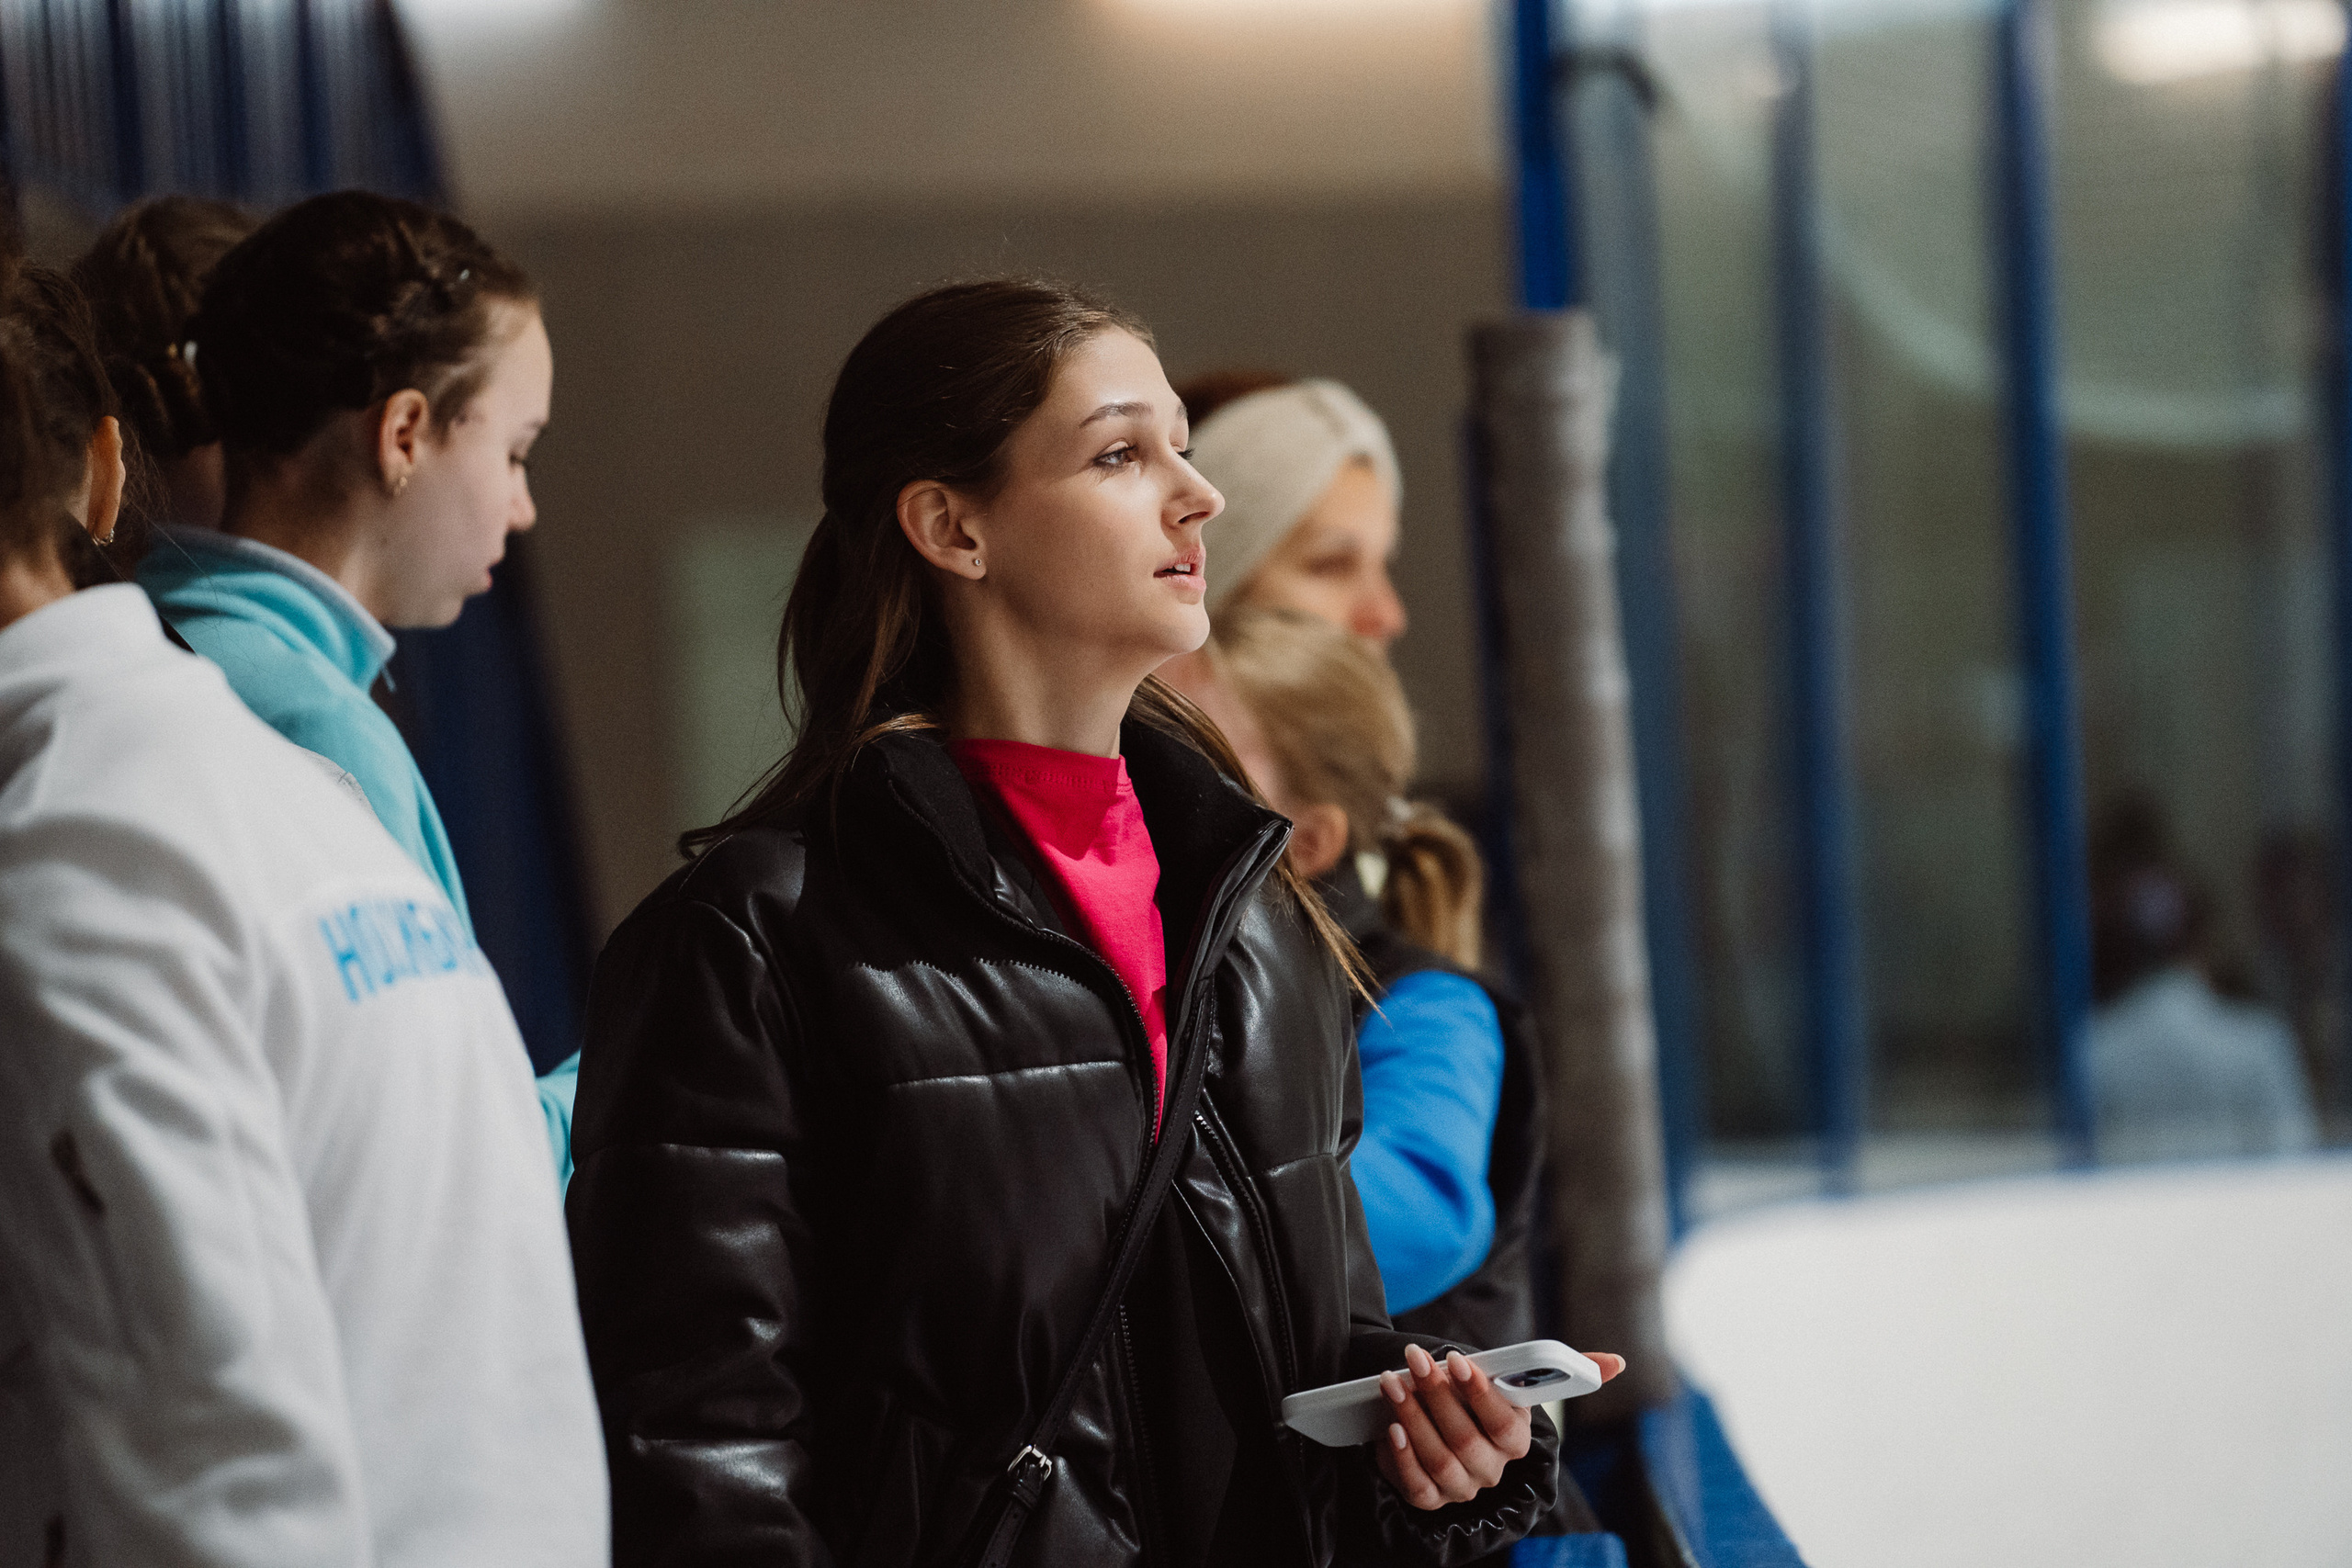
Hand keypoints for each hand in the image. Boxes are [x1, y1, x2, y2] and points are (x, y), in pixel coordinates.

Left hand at [1372, 1343, 1626, 1510]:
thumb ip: (1553, 1368)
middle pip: (1467, 1440)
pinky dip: (1403, 1457)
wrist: (1427, 1411)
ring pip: (1440, 1459)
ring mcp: (1462, 1486)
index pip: (1506, 1424)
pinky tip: (1392, 1429)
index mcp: (1516, 1439)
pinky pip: (1418, 1487)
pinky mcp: (1430, 1497)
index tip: (1456, 1360)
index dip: (1481, 1394)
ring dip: (1413, 1417)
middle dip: (1437, 1397)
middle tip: (1415, 1361)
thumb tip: (1618, 1363)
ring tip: (1392, 1382)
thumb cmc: (1464, 1388)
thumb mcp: (1501, 1373)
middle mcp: (1493, 1468)